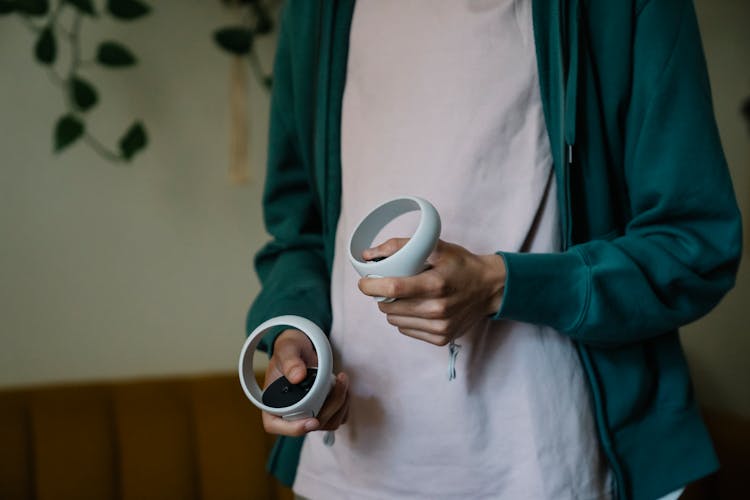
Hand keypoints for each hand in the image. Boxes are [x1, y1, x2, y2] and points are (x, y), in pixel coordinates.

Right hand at [262, 329, 349, 436]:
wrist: (302, 348)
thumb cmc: (290, 349)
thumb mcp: (286, 348)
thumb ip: (290, 361)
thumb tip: (298, 377)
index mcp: (271, 403)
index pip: (275, 426)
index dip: (294, 428)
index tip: (313, 421)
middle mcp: (288, 414)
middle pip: (309, 425)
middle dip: (329, 406)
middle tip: (340, 381)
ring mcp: (307, 415)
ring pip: (328, 423)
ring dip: (340, 404)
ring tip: (342, 380)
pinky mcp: (323, 411)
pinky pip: (338, 417)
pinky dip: (344, 405)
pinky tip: (343, 386)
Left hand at [358, 238, 505, 345]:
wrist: (490, 288)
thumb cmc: (461, 265)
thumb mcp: (436, 247)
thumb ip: (401, 246)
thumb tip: (368, 255)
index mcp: (436, 284)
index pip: (392, 288)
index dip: (371, 285)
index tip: (364, 282)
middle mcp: (438, 309)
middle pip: (389, 307)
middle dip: (382, 295)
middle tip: (389, 285)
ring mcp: (439, 327)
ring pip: (394, 320)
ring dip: (393, 308)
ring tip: (406, 296)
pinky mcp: (441, 338)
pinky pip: (407, 330)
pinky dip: (405, 319)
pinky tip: (417, 308)